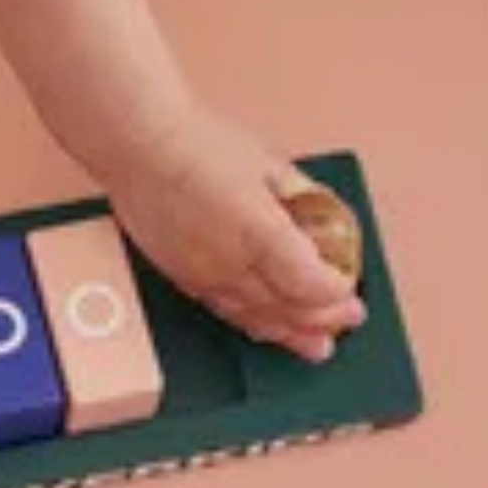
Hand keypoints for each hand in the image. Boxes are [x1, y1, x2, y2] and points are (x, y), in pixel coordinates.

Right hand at [104, 103, 365, 360]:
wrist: (138, 144)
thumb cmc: (198, 143)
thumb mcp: (269, 161)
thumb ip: (303, 197)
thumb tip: (329, 219)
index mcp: (260, 232)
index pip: (312, 285)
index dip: (337, 293)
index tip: (349, 287)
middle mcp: (232, 263)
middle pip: (289, 309)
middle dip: (324, 319)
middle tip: (347, 320)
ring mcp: (203, 276)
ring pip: (256, 320)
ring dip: (290, 333)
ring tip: (315, 344)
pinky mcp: (181, 278)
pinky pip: (225, 312)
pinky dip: (253, 323)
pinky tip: (267, 325)